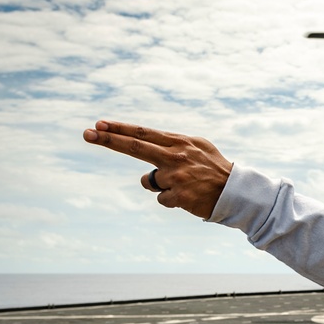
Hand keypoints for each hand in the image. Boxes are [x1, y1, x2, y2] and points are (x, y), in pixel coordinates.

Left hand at [83, 121, 233, 218]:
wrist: (236, 192)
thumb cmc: (215, 169)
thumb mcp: (197, 147)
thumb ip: (173, 144)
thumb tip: (145, 142)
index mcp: (180, 142)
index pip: (144, 133)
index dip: (120, 129)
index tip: (99, 124)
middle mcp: (176, 156)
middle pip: (135, 146)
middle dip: (109, 140)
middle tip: (87, 133)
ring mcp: (176, 177)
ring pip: (148, 180)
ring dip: (160, 184)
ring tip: (183, 185)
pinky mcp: (178, 197)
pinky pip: (161, 198)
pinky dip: (171, 199)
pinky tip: (188, 197)